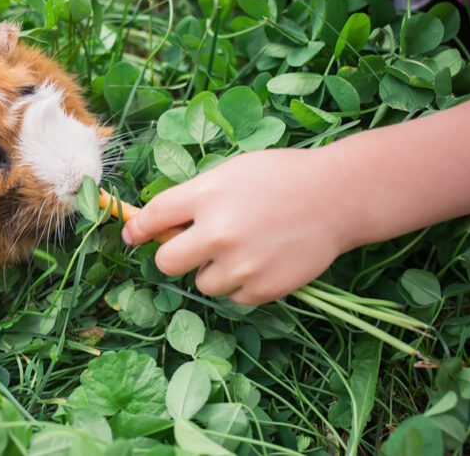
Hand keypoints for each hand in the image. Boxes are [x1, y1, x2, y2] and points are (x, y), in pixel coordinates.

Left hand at [121, 148, 359, 304]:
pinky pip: (234, 296)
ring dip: (215, 271)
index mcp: (207, 196)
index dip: (138, 228)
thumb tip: (158, 225)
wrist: (337, 198)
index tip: (132, 235)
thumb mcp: (232, 172)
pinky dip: (243, 284)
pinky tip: (264, 261)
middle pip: (166, 262)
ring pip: (202, 283)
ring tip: (245, 248)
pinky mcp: (262, 288)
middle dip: (174, 256)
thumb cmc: (282, 177)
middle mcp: (218, 232)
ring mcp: (240, 264)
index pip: (153, 217)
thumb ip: (195, 197)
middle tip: (191, 248)